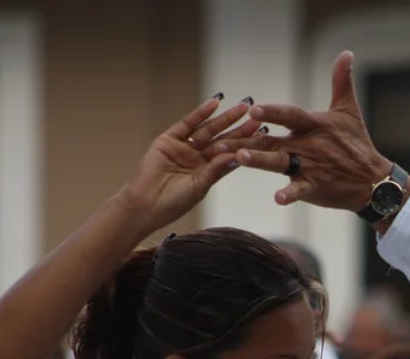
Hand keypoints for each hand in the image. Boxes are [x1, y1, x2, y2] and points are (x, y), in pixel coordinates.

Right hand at [117, 96, 260, 233]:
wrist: (145, 205)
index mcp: (208, 171)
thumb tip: (237, 155)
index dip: (247, 145)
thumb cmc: (173, 203)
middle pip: (223, 140)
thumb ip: (216, 169)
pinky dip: (200, 113)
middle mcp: (198, 157)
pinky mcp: (169, 140)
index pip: (231, 154)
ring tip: (243, 107)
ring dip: (225, 118)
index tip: (264, 135)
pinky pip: (187, 124)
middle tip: (259, 117)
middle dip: (240, 128)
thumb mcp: (200, 186)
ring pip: (209, 130)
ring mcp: (184, 147)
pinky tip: (215, 103)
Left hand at [217, 51, 393, 210]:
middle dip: (248, 140)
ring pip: (280, 163)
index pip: (290, 115)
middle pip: (274, 140)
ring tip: (239, 159)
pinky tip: (277, 198)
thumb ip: (341, 81)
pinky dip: (290, 194)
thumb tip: (346, 53)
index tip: (252, 109)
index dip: (272, 113)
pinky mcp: (315, 187)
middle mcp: (309, 145)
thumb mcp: (349, 110)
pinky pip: (300, 190)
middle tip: (223, 139)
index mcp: (314, 125)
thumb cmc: (358, 144)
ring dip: (260, 161)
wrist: (374, 181)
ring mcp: (310, 167)